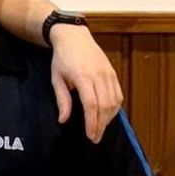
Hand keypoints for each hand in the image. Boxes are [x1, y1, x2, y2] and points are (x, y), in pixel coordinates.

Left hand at [49, 26, 121, 142]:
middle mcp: (99, 76)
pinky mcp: (113, 73)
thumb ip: (62, 100)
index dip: (92, 122)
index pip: (91, 105)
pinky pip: (118, 93)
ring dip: (109, 118)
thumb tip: (63, 120)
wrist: (74, 37)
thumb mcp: (56, 79)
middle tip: (95, 138)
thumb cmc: (62, 58)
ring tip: (101, 129)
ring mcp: (108, 73)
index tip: (90, 135)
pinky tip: (108, 116)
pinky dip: (115, 107)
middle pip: (105, 105)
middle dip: (101, 124)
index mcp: (83, 77)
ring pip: (114, 101)